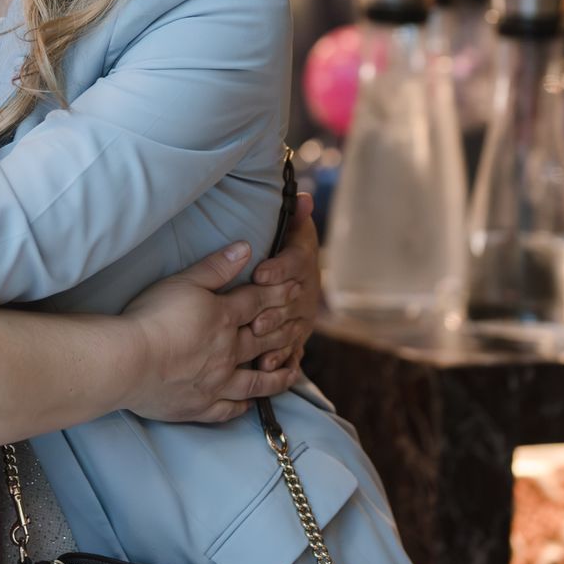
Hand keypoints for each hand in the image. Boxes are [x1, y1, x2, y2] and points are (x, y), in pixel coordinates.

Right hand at [119, 241, 302, 423]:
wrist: (128, 361)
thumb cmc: (151, 316)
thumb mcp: (182, 282)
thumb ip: (215, 267)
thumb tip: (246, 248)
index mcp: (223, 318)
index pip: (258, 302)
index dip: (278, 293)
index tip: (297, 288)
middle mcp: (228, 352)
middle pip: (264, 340)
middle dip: (284, 331)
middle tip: (301, 327)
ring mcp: (217, 382)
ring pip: (256, 381)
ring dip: (277, 376)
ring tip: (292, 371)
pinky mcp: (201, 406)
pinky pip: (229, 409)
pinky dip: (242, 405)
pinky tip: (248, 403)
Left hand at [249, 193, 319, 371]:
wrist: (294, 274)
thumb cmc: (284, 245)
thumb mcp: (289, 229)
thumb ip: (293, 216)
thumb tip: (302, 197)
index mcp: (303, 260)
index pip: (294, 263)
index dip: (278, 268)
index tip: (260, 273)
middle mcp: (307, 290)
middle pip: (292, 300)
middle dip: (274, 309)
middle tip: (255, 317)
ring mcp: (303, 315)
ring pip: (292, 326)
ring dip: (276, 334)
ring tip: (257, 338)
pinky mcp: (296, 335)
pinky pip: (292, 350)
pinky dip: (281, 360)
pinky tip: (267, 366)